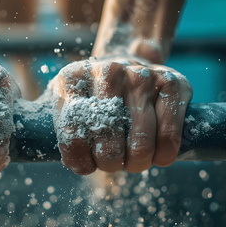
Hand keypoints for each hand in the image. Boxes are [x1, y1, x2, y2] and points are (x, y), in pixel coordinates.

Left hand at [49, 57, 192, 174]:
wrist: (126, 61)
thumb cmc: (91, 95)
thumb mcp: (65, 102)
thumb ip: (54, 126)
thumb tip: (54, 157)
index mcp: (72, 78)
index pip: (72, 138)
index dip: (80, 163)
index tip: (87, 164)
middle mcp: (107, 72)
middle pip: (108, 148)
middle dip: (110, 165)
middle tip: (112, 160)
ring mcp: (141, 75)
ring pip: (140, 147)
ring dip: (136, 164)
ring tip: (132, 158)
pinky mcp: (172, 82)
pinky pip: (169, 137)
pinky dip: (164, 156)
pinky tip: (156, 154)